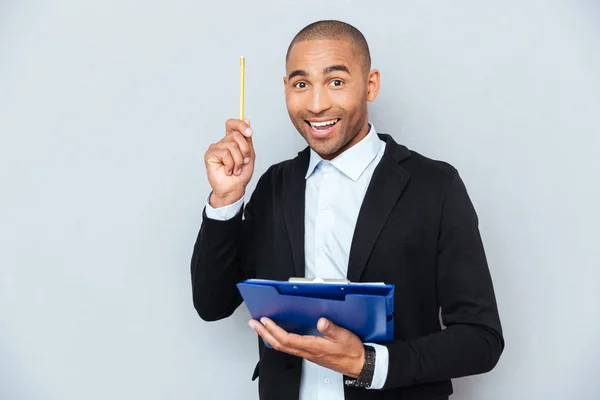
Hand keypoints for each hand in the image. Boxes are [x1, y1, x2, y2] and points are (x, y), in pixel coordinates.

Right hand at [205, 119, 255, 207]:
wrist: (234, 188)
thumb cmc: (241, 174)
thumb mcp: (249, 154)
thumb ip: (247, 139)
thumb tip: (246, 119)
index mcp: (231, 140)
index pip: (233, 124)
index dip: (241, 125)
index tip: (250, 132)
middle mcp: (222, 142)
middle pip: (236, 135)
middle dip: (245, 149)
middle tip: (244, 161)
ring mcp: (215, 148)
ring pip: (232, 146)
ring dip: (239, 161)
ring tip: (236, 169)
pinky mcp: (210, 154)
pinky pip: (225, 153)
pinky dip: (231, 164)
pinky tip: (227, 170)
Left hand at [249, 317, 364, 377]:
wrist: (358, 364)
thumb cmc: (351, 351)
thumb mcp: (344, 336)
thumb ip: (332, 329)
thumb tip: (321, 321)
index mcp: (313, 346)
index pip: (288, 339)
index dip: (274, 330)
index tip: (265, 321)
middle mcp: (307, 352)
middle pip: (280, 344)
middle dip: (264, 333)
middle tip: (253, 324)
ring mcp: (307, 354)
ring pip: (283, 346)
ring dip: (269, 337)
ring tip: (260, 328)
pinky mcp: (309, 354)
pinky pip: (289, 348)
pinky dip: (278, 340)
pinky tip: (276, 335)